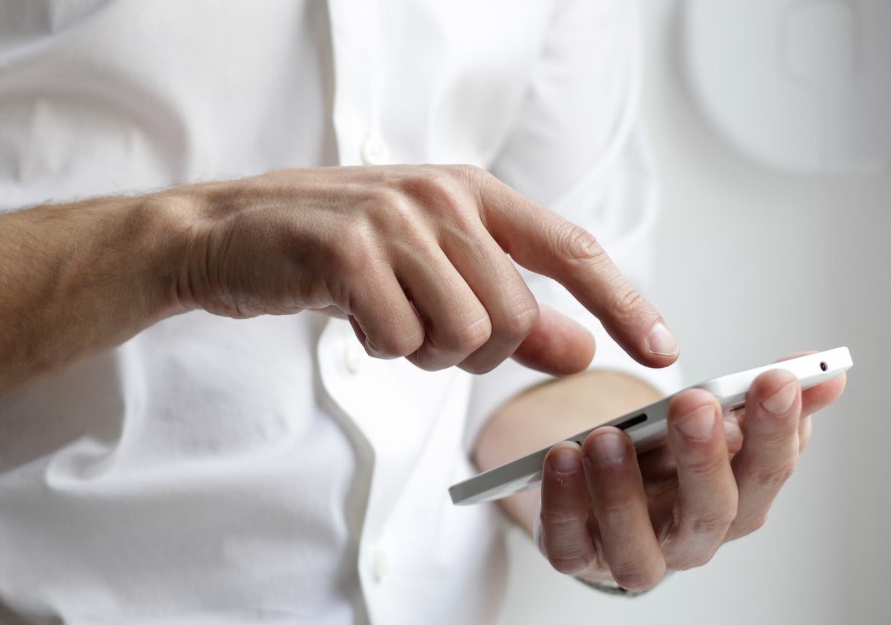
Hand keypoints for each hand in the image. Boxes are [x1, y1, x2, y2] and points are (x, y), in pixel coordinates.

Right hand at [166, 165, 677, 373]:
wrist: (228, 233)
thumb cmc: (333, 252)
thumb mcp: (429, 271)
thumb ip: (509, 308)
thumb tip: (580, 349)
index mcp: (471, 191)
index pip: (571, 250)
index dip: (623, 303)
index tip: (662, 350)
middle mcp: (441, 196)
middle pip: (513, 316)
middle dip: (474, 351)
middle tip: (421, 331)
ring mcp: (394, 220)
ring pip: (463, 334)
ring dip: (423, 351)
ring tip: (383, 317)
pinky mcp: (348, 251)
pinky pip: (400, 340)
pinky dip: (379, 348)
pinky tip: (350, 315)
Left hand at [533, 355, 846, 589]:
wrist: (601, 491)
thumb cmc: (663, 459)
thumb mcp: (710, 421)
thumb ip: (758, 397)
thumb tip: (824, 370)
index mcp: (736, 501)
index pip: (768, 471)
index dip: (776, 429)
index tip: (775, 379)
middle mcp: (691, 538)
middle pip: (710, 513)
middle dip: (705, 457)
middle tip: (694, 404)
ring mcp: (633, 553)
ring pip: (637, 547)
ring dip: (622, 492)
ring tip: (608, 437)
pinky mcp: (577, 556)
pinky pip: (568, 545)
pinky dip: (563, 505)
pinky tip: (560, 457)